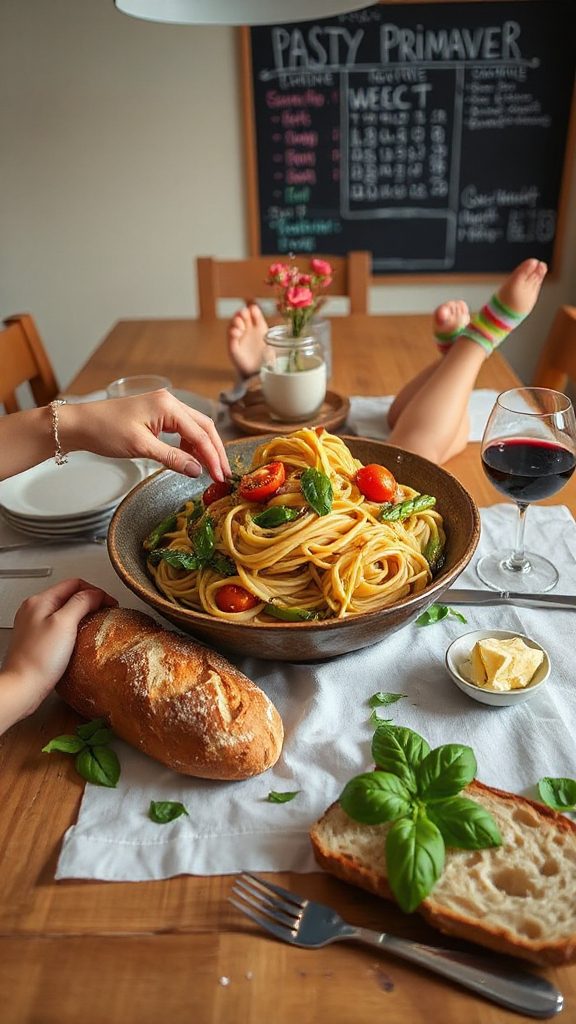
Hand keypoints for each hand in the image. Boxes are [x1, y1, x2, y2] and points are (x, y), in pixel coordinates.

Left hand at [1, 579, 117, 730]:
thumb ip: (81, 603)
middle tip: (105, 614)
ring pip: (65, 612)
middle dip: (90, 602)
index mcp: (40, 601)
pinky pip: (60, 627)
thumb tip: (96, 594)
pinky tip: (79, 640)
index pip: (75, 584)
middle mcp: (34, 610)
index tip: (110, 604)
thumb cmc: (38, 659)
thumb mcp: (64, 623)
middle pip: (70, 596)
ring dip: (83, 616)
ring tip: (94, 626)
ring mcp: (34, 625)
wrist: (23, 687)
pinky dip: (74, 630)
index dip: (96, 592)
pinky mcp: (38, 640)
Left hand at [62, 391, 230, 480]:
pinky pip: (181, 429)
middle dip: (215, 451)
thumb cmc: (106, 431)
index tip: (220, 476)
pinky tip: (188, 459)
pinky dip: (189, 444)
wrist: (80, 424)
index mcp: (168, 406)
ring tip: (208, 470)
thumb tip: (197, 471)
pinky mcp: (156, 414)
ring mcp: (163, 406)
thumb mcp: (141, 448)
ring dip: (203, 448)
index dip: (213, 457)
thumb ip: (172, 459)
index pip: (200, 434)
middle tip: (223, 473)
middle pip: (204, 427)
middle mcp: (170, 402)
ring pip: (194, 428)